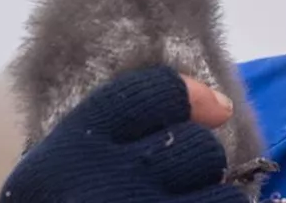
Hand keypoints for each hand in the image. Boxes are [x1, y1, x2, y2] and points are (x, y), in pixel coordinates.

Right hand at [0, 66, 246, 202]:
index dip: (190, 96)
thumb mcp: (58, 183)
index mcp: (69, 157)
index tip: (212, 110)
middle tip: (164, 201)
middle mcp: (107, 189)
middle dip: (197, 174)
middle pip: (200, 149)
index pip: (153, 93)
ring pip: (227, 199)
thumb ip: (115, 142)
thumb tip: (218, 106)